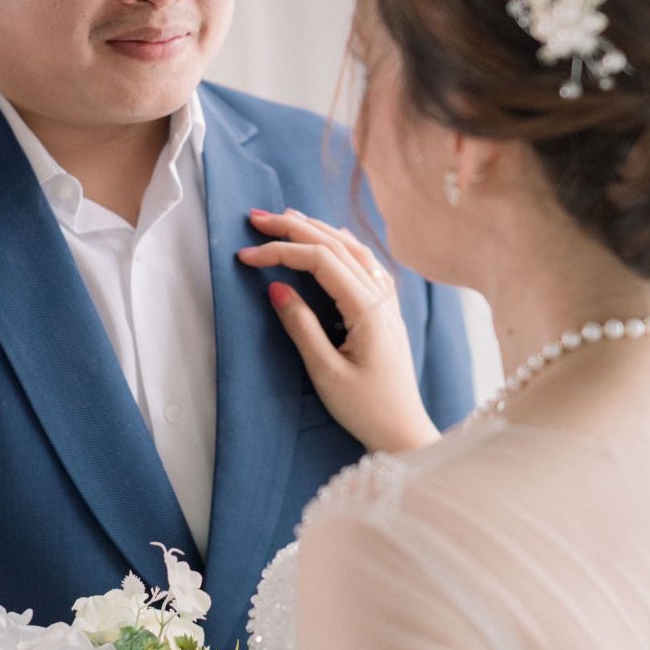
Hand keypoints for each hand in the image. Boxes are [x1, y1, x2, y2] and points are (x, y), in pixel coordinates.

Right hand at [237, 209, 438, 452]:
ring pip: (352, 249)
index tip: (245, 256)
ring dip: (319, 230)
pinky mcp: (387, 310)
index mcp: (367, 309)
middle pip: (336, 246)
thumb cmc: (365, 408)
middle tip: (257, 218)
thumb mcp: (326, 372)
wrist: (404, 431)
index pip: (320, 261)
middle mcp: (381, 297)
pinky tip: (334, 240)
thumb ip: (301, 326)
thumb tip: (276, 287)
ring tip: (288, 218)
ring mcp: (387, 301)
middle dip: (294, 228)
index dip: (280, 251)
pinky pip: (366, 263)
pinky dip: (343, 245)